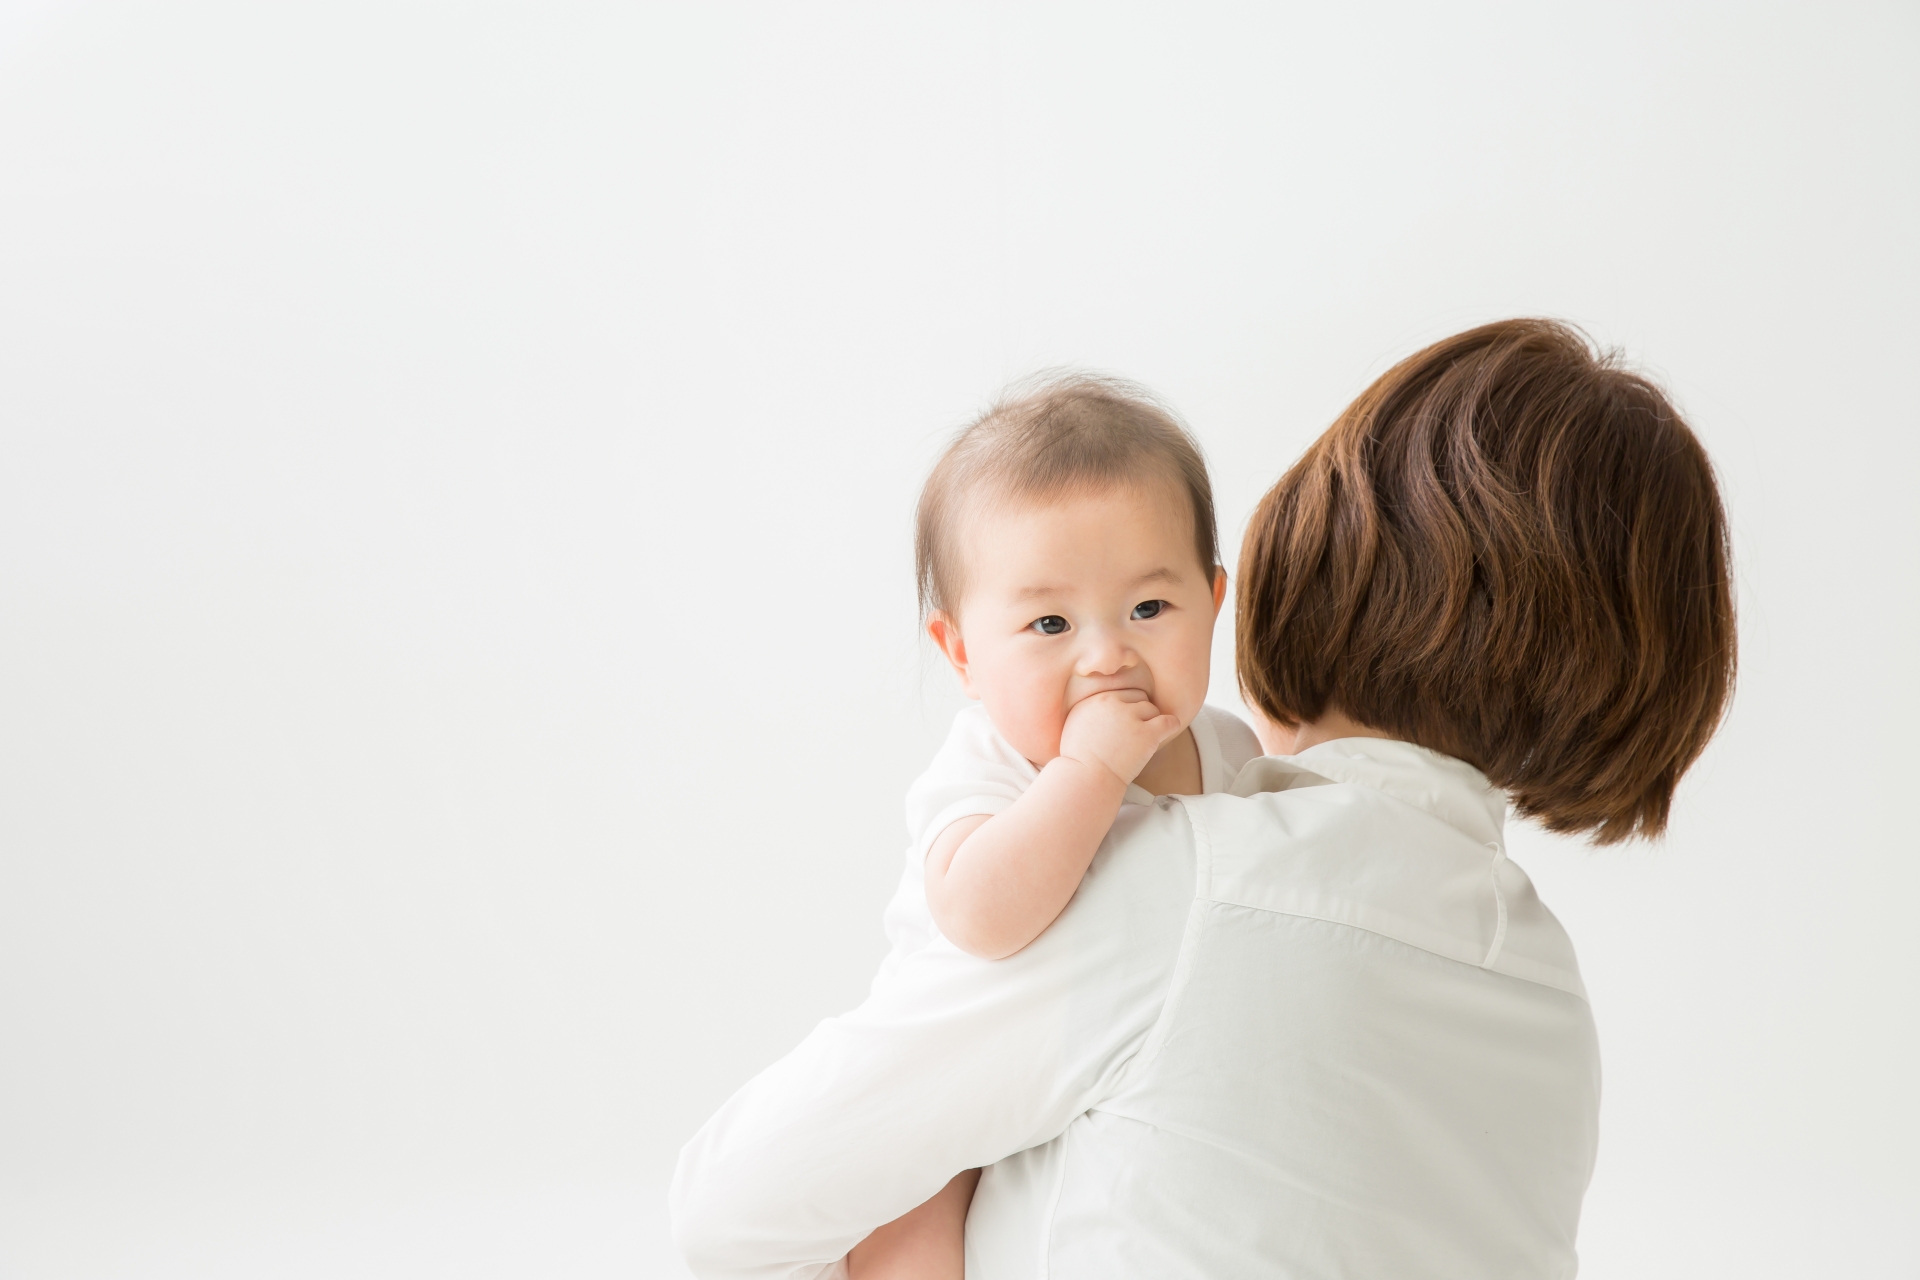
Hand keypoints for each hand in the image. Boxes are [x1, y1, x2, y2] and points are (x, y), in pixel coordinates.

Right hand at [1058, 689, 1182, 785]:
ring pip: (1152, 709)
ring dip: (1150, 722)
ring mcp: (1130, 718)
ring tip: (1143, 739)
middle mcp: (1112, 704)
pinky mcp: (1146, 734)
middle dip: (1138, 713)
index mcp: (1095, 700)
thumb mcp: (1074, 726)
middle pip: (1138, 697)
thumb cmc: (1079, 761)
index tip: (1124, 723)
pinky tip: (1168, 730)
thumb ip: (1089, 711)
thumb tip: (1104, 708)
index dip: (1125, 708)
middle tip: (1134, 732)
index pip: (1121, 693)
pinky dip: (1171, 725)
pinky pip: (1168, 721)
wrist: (1086, 780)